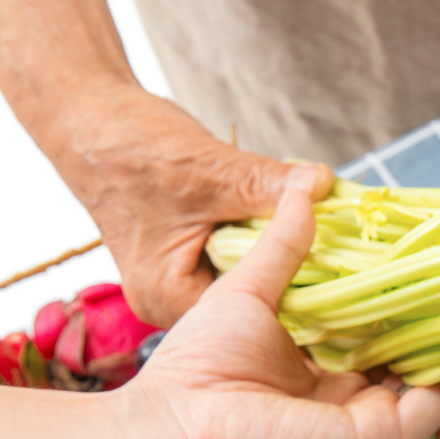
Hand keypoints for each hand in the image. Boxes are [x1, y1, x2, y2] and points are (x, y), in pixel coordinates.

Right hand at [52, 84, 335, 325]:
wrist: (90, 119)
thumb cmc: (134, 147)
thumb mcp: (212, 170)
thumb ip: (271, 185)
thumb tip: (325, 186)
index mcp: (169, 297)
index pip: (249, 318)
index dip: (298, 298)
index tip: (348, 281)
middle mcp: (173, 302)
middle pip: (253, 305)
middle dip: (294, 277)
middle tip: (349, 258)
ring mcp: (181, 282)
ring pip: (250, 278)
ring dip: (282, 255)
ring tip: (328, 238)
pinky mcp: (190, 259)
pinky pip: (241, 258)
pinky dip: (264, 239)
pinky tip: (295, 222)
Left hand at [121, 170, 439, 438]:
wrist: (175, 424)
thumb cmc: (199, 367)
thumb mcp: (252, 291)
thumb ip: (287, 246)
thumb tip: (305, 190)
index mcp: (330, 378)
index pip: (392, 337)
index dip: (420, 302)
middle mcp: (358, 404)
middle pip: (423, 358)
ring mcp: (374, 424)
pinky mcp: (381, 437)